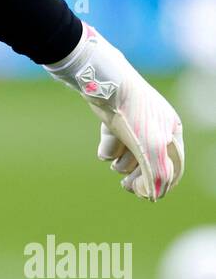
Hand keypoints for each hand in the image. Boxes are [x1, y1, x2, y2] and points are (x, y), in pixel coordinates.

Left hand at [45, 24, 184, 200]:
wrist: (104, 82)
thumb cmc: (133, 113)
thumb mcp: (151, 148)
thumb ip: (157, 174)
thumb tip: (154, 196)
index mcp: (172, 132)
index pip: (174, 167)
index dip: (161, 184)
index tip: (144, 194)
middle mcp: (156, 128)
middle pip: (149, 164)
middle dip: (137, 176)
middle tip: (125, 186)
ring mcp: (135, 124)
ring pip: (129, 155)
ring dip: (121, 163)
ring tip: (113, 162)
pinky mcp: (116, 119)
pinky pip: (114, 143)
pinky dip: (109, 148)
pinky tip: (104, 148)